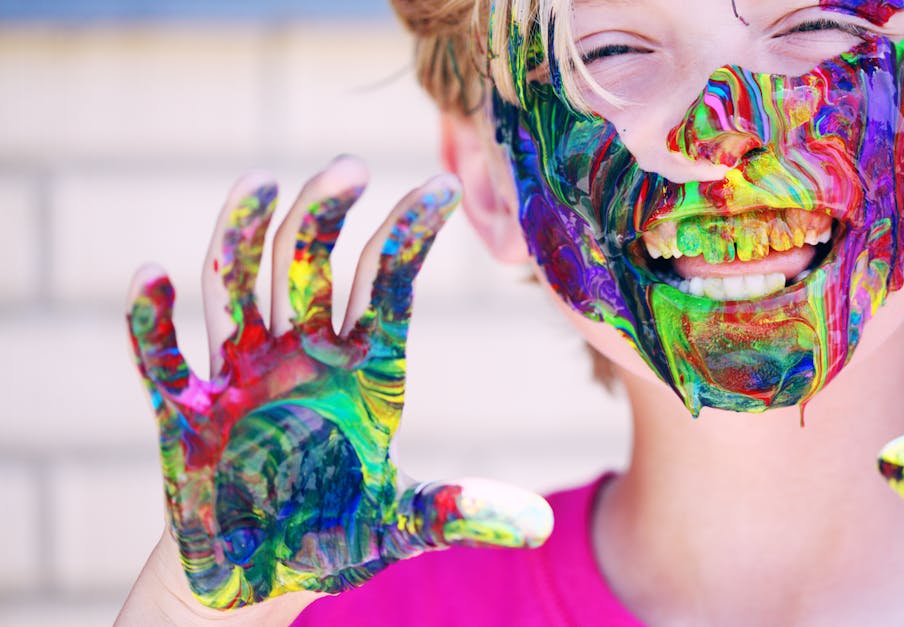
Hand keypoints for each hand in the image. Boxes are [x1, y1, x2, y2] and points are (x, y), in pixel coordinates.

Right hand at [125, 157, 552, 609]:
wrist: (257, 580)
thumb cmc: (330, 536)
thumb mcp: (398, 524)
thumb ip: (454, 512)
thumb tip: (537, 524)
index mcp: (361, 372)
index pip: (385, 287)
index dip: (408, 238)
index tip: (442, 187)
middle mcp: (301, 359)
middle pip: (308, 270)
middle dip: (324, 219)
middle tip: (348, 168)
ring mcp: (241, 379)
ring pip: (237, 290)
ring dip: (242, 239)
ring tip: (258, 180)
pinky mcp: (186, 415)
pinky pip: (164, 359)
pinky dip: (152, 323)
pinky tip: (150, 277)